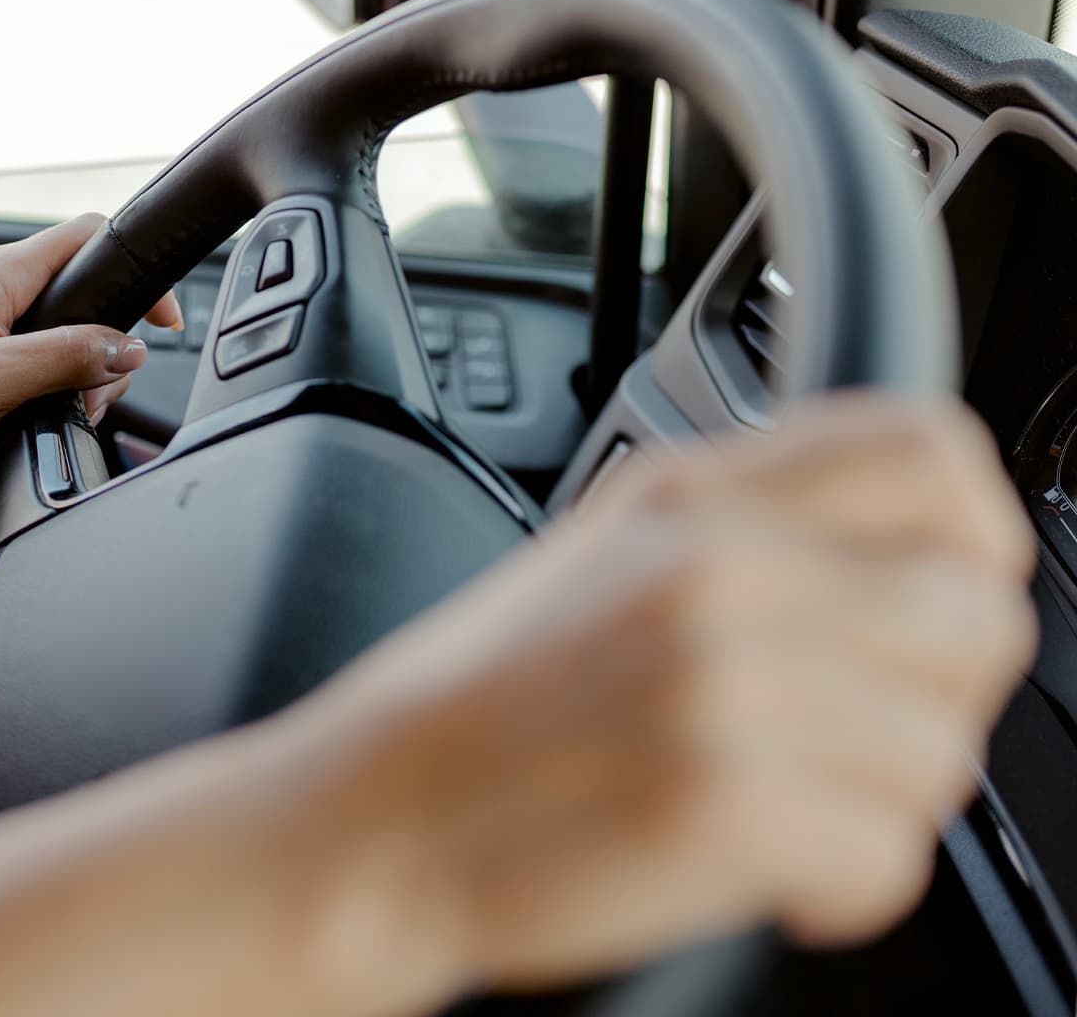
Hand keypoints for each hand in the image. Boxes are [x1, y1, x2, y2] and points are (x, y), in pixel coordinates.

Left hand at [0, 214, 180, 475]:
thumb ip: (65, 359)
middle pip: (87, 290)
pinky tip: (48, 409)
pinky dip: (59, 380)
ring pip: (68, 327)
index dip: (135, 271)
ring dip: (84, 368)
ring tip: (72, 406)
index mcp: (0, 274)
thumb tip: (126, 348)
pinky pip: (43, 351)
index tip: (160, 318)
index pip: (89, 237)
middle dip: (110, 340)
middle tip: (100, 386)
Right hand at [279, 395, 1035, 1007]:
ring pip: (941, 756)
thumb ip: (755, 532)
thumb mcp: (604, 560)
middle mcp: (715, 569)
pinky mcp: (720, 799)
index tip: (932, 607)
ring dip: (879, 809)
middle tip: (847, 740)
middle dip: (935, 703)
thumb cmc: (481, 714)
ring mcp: (719, 679)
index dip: (971, 541)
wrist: (368, 822)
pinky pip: (889, 858)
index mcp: (688, 497)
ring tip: (779, 810)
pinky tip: (766, 875)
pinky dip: (842, 892)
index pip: (933, 453)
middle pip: (976, 618)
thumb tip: (922, 559)